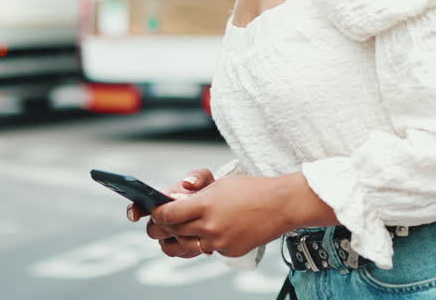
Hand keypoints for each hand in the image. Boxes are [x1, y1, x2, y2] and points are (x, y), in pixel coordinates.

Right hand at [124, 167, 214, 260]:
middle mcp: (160, 221)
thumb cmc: (207, 191)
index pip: (139, 207)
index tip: (135, 215)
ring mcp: (169, 236)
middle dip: (163, 226)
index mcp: (160, 202)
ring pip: (164, 244)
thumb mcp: (205, 179)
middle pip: (151, 230)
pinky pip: (177, 252)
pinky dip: (187, 247)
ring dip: (177, 237)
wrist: (220, 208)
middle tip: (179, 219)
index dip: (134, 211)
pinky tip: (200, 239)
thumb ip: (197, 176)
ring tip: (193, 230)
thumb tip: (187, 183)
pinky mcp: (180, 248)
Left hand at [148, 173, 330, 258]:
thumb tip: (173, 203)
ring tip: (178, 230)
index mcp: (206, 204)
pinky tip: (210, 232)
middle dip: (162, 226)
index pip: (167, 214)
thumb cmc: (251, 189)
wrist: (281, 205)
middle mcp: (210, 225)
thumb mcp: (220, 184)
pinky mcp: (228, 251)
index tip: (153, 211)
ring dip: (177, 238)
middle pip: (172, 231)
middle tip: (160, 222)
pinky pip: (207, 249)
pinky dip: (204, 241)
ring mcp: (219, 242)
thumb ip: (195, 196)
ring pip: (185, 245)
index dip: (156, 213)